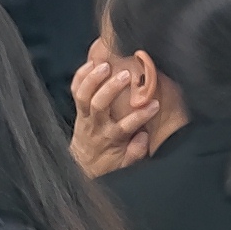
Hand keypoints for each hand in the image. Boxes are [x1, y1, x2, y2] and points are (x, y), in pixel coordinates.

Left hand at [66, 51, 162, 177]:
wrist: (84, 166)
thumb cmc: (107, 162)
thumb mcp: (125, 164)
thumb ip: (136, 152)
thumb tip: (144, 137)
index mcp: (111, 138)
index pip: (127, 126)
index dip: (141, 115)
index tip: (154, 105)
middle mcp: (97, 125)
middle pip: (99, 104)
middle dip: (111, 88)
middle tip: (126, 74)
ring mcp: (85, 116)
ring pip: (84, 96)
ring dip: (93, 78)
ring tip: (106, 65)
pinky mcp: (79, 110)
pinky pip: (75, 91)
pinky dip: (81, 76)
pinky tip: (91, 63)